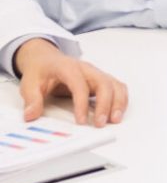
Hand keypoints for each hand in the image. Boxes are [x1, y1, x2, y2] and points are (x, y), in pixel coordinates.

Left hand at [13, 40, 127, 126]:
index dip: (81, 103)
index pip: (79, 83)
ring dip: (118, 102)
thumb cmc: (40, 71)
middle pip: (103, 82)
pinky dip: (121, 100)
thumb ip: (31, 99)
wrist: (46, 59)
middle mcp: (86, 69)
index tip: (81, 121)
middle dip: (105, 104)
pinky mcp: (101, 80)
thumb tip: (31, 115)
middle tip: (99, 124)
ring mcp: (95, 74)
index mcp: (67, 67)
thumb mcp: (29, 83)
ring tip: (114, 120)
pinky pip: (117, 87)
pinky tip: (116, 113)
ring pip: (114, 84)